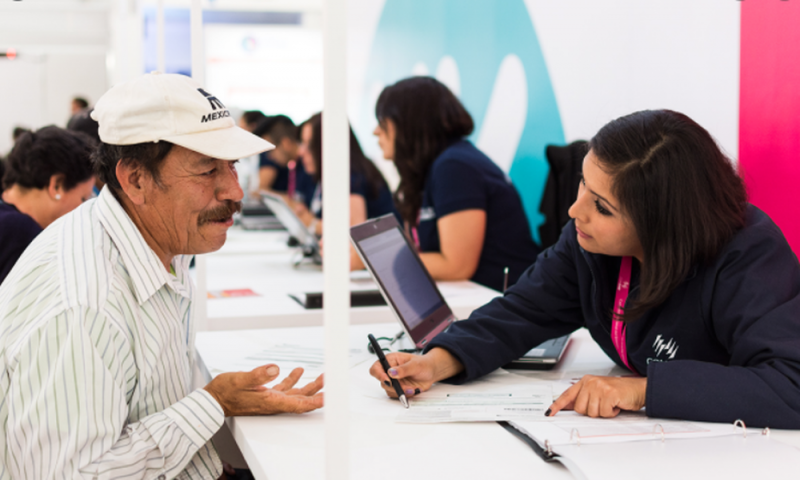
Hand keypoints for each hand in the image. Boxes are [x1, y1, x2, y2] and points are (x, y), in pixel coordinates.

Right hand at [204, 364, 323, 415]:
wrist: (213, 399)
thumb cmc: (225, 392)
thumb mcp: (239, 380)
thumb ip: (257, 375)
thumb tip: (275, 369)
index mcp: (270, 401)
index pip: (298, 404)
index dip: (315, 402)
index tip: (329, 397)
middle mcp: (273, 402)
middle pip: (302, 400)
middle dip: (318, 392)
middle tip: (332, 383)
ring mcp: (270, 399)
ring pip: (296, 394)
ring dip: (310, 387)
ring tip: (323, 377)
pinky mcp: (266, 394)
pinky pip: (285, 389)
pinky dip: (294, 380)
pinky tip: (298, 372)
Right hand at [368, 348, 463, 397]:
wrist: (431, 372)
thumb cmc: (423, 364)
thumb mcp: (415, 364)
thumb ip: (403, 369)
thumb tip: (391, 372)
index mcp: (391, 360)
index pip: (376, 367)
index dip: (379, 374)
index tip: (387, 380)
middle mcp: (389, 371)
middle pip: (382, 382)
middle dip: (395, 386)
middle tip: (406, 387)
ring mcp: (394, 381)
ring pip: (389, 390)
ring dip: (401, 391)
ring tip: (413, 388)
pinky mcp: (398, 388)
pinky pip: (396, 395)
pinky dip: (405, 394)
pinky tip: (413, 389)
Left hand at [547, 375, 645, 417]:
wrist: (638, 389)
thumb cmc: (619, 392)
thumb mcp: (598, 392)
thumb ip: (584, 398)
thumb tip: (570, 408)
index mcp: (585, 381)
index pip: (567, 395)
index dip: (557, 405)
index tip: (549, 413)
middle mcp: (591, 382)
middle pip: (580, 409)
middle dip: (592, 411)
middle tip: (602, 405)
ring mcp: (599, 387)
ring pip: (591, 413)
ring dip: (602, 413)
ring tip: (610, 404)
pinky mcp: (609, 394)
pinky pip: (604, 413)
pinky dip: (611, 413)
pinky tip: (615, 405)